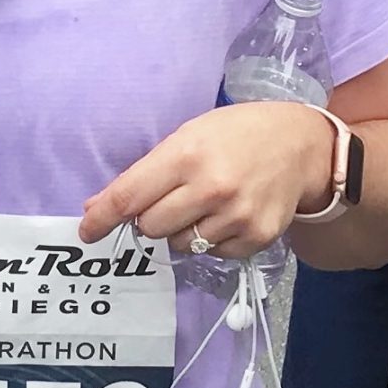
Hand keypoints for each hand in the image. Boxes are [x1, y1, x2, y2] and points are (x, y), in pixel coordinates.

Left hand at [80, 101, 335, 256]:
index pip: (129, 198)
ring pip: (181, 245)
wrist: (301, 145)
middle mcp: (211, 188)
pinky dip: (211, 240)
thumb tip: (97, 207)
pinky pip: (212, 253)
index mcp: (187, 155)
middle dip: (151, 218)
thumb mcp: (188, 137)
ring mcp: (236, 216)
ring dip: (182, 230)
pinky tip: (227, 215)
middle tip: (171, 199)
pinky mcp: (255, 238)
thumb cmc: (236, 134)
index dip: (101, 218)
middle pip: (151, 228)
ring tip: (205, 204)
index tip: (86, 231)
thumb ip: (144, 174)